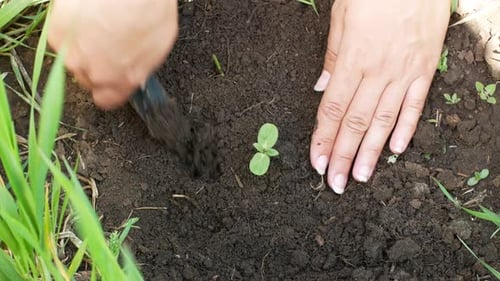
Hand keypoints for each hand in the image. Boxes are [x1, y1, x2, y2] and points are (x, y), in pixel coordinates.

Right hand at [48, 0, 177, 108]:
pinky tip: (86, 16)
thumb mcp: (157, 49)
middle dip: (96, 64)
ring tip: (98, 25)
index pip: (106, 100)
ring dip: (82, 45)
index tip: (112, 77)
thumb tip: (132, 73)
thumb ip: (138, 69)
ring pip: (72, 57)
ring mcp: (70, 53)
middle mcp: (92, 73)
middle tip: (107, 43)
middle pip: (88, 78)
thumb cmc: (150, 10)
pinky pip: (61, 37)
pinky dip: (70, 27)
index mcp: (119, 81)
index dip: (110, 88)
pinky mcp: (56, 31)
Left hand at [310, 0, 449, 193]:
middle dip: (342, 155)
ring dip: (371, 152)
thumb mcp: (342, 17)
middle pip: (357, 122)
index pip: (334, 110)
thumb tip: (322, 87)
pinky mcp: (425, 68)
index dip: (323, 139)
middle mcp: (379, 71)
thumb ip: (333, 57)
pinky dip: (405, 128)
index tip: (316, 162)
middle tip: (335, 182)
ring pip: (384, 120)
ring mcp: (404, 72)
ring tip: (360, 176)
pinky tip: (396, 149)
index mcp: (354, 59)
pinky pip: (415, 104)